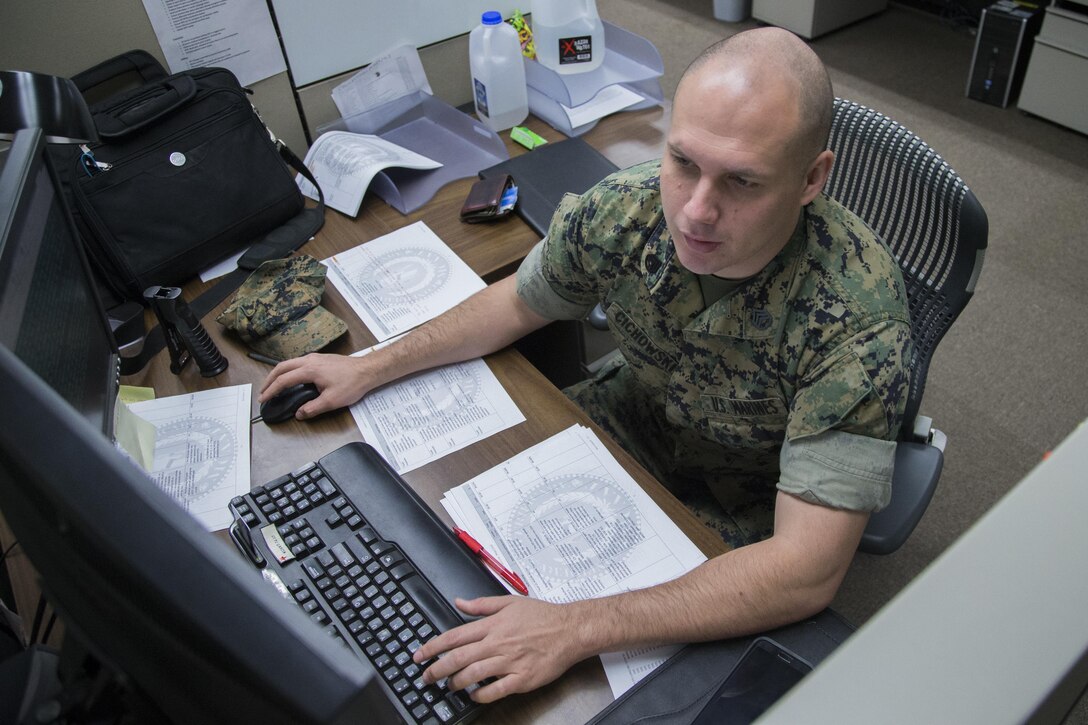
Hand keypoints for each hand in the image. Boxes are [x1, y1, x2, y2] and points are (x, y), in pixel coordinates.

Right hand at [257, 353, 369, 418]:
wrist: (368, 370)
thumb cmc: (352, 383)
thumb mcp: (331, 401)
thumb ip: (312, 408)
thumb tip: (299, 413)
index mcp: (309, 370)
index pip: (283, 380)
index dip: (271, 391)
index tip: (263, 399)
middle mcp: (309, 360)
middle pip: (281, 367)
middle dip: (269, 380)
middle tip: (263, 392)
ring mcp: (315, 358)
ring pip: (289, 363)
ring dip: (278, 374)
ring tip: (273, 385)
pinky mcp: (320, 359)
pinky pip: (298, 363)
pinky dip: (288, 370)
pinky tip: (291, 378)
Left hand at [413, 596, 586, 702]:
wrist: (570, 630)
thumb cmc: (543, 616)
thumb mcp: (510, 602)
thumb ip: (482, 604)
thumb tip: (459, 601)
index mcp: (493, 625)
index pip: (455, 637)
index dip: (433, 647)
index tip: (420, 654)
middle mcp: (498, 644)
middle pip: (459, 658)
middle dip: (437, 669)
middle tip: (425, 676)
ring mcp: (509, 662)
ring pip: (473, 675)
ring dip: (456, 682)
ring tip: (448, 686)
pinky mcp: (521, 678)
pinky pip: (495, 690)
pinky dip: (481, 695)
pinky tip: (474, 695)